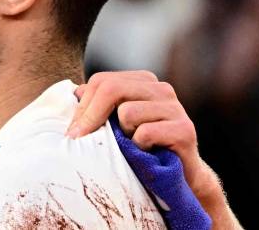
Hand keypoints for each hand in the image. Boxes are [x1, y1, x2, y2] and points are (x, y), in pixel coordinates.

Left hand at [69, 70, 241, 228]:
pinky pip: (145, 133)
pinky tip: (148, 153)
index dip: (83, 106)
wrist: (179, 177)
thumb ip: (98, 105)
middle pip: (111, 89)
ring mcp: (175, 107)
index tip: (74, 131)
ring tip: (133, 146)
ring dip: (123, 135)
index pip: (101, 81)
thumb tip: (74, 92)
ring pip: (127, 112)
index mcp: (142, 81)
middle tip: (81, 138)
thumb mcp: (116, 124)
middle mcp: (160, 88)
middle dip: (91, 116)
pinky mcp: (184, 129)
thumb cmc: (140, 148)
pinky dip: (139, 148)